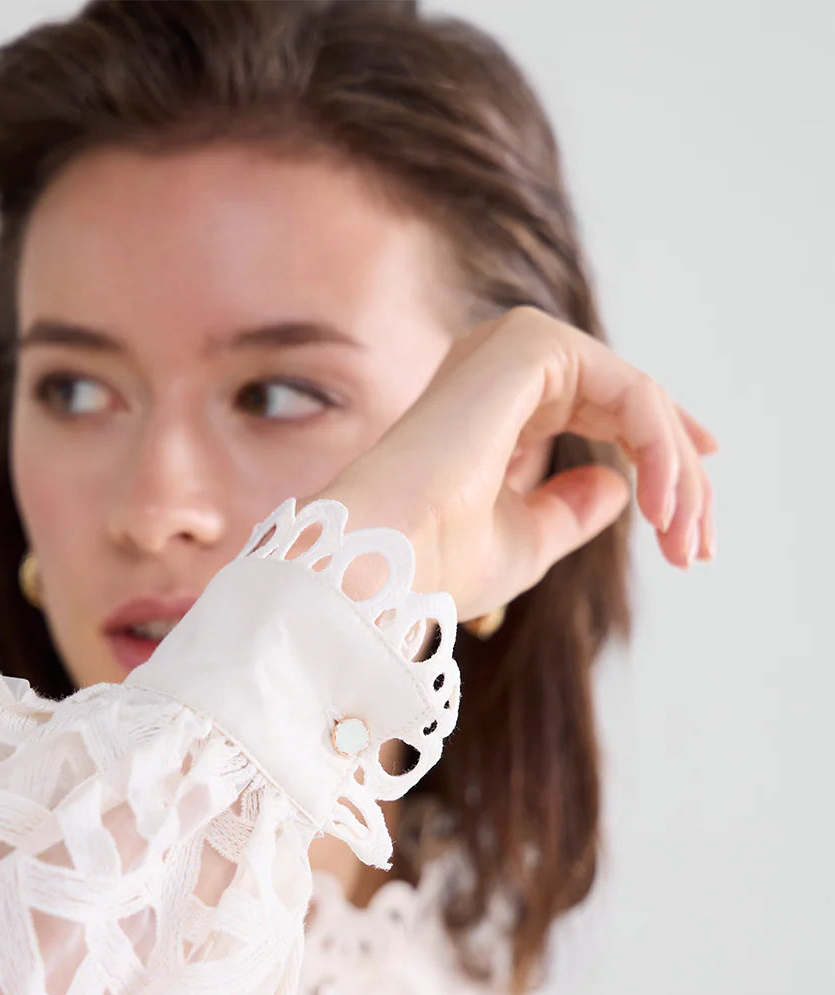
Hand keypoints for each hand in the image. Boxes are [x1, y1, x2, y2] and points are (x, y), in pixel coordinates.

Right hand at [304, 306, 718, 625]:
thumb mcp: (526, 541)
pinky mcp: (530, 345)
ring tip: (684, 538)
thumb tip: (619, 485)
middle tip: (698, 547)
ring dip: (673, 469)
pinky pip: (628, 390)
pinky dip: (658, 447)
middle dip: (676, 476)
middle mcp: (501, 367)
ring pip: (636, 396)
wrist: (383, 559)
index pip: (599, 411)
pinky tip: (663, 505)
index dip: (657, 457)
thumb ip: (571, 509)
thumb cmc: (436, 562)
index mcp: (492, 406)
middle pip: (627, 405)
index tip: (693, 517)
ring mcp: (513, 348)